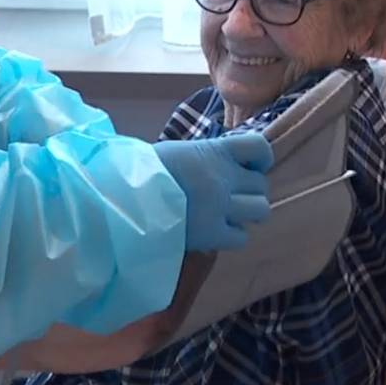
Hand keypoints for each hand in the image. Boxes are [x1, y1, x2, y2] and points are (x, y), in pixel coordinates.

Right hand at [154, 132, 272, 250]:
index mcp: (216, 151)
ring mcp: (221, 207)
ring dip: (246, 213)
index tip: (251, 166)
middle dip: (249, 191)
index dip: (261, 158)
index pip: (259, 147)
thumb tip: (225, 165)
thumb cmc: (145, 171)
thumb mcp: (180, 152)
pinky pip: (242, 237)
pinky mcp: (213, 234)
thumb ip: (207, 158)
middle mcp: (224, 178)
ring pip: (261, 210)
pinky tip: (217, 231)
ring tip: (227, 215)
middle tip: (231, 196)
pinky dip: (232, 236)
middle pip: (261, 185)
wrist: (124, 198)